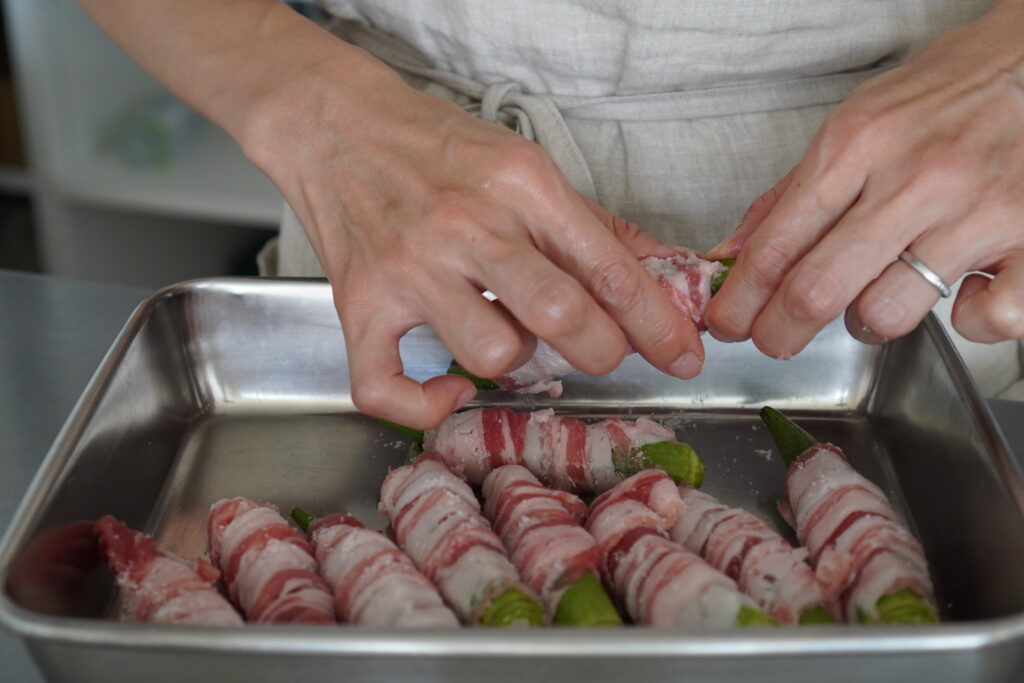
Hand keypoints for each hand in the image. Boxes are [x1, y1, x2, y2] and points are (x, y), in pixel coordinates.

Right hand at [249, 50, 703, 427]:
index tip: (682, 354)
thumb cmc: (435, 145)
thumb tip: (666, 270)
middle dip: (604, 351)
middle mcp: (465, 226)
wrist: (336, 124)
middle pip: (560, 316)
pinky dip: (424, 406)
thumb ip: (595, 226)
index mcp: (519, 184)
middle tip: (602, 350)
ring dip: (518, 363)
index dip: (658, 324)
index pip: (608, 268)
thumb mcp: (525, 165)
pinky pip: (386, 387)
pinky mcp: (359, 304)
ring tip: (510, 336)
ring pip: (491, 355)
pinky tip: (450, 388)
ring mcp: (408, 268)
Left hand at [705, 0, 1023, 356]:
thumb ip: (790, 193)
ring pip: (886, 313)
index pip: (774, 246)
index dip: (739, 300)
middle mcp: (914, 179)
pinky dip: (968, 322)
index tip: (726, 323)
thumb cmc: (944, 93)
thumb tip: (733, 253)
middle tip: (773, 340)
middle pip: (817, 290)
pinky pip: (987, 318)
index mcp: (858, 144)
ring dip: (864, 324)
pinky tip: (959, 295)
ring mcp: (976, 211)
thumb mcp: (854, 123)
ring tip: (868, 303)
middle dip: (778, 332)